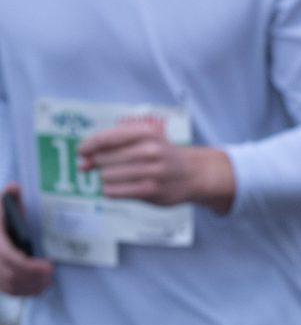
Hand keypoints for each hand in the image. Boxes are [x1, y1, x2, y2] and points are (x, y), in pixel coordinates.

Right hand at [0, 185, 51, 296]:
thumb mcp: (1, 206)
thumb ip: (9, 197)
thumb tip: (14, 187)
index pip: (11, 259)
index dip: (31, 266)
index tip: (49, 265)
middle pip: (12, 276)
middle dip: (35, 277)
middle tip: (51, 273)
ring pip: (10, 286)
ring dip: (32, 286)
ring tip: (47, 281)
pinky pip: (8, 290)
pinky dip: (24, 292)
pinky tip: (38, 287)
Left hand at [78, 120, 228, 208]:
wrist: (195, 173)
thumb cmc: (161, 154)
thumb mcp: (143, 139)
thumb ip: (112, 146)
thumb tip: (83, 164)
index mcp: (146, 132)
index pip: (105, 138)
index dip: (88, 146)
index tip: (82, 152)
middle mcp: (150, 149)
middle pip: (102, 159)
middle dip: (99, 164)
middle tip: (109, 166)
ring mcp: (152, 171)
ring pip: (106, 176)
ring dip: (106, 178)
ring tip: (120, 177)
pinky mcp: (152, 190)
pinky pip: (113, 192)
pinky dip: (110, 190)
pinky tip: (120, 187)